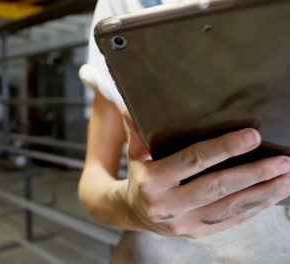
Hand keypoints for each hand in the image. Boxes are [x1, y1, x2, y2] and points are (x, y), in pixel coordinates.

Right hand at [114, 114, 289, 237]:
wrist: (132, 212)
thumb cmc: (140, 175)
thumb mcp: (135, 151)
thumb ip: (136, 128)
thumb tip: (129, 101)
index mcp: (152, 181)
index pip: (192, 161)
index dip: (224, 148)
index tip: (252, 136)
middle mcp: (167, 205)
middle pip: (217, 187)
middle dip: (253, 173)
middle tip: (283, 160)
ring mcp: (184, 223)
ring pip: (230, 207)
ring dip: (263, 192)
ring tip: (289, 177)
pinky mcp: (197, 232)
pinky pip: (231, 220)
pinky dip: (256, 207)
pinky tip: (275, 195)